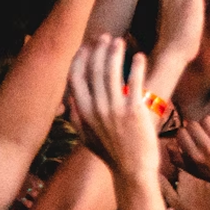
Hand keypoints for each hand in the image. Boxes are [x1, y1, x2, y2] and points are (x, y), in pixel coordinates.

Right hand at [69, 36, 161, 175]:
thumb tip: (69, 101)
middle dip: (98, 50)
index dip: (80, 59)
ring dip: (115, 53)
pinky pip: (135, 82)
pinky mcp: (134, 111)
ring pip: (112, 72)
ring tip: (120, 41)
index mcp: (83, 112)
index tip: (86, 47)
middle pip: (94, 70)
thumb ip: (76, 119)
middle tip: (105, 38)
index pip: (75, 78)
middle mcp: (96, 108)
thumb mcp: (86, 139)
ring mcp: (115, 109)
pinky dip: (137, 67)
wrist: (132, 170)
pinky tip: (140, 57)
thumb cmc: (111, 155)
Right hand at [175, 102, 209, 188]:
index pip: (182, 134)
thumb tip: (168, 144)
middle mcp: (209, 150)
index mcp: (196, 158)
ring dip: (207, 121)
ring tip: (208, 127)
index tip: (187, 134)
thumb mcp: (191, 170)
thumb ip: (176, 158)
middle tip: (198, 130)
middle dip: (194, 126)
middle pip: (194, 124)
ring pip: (208, 119)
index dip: (183, 132)